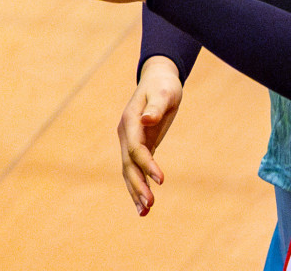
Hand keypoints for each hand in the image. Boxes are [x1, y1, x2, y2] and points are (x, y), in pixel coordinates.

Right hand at [119, 56, 182, 215]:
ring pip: (130, 171)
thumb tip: (148, 119)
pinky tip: (144, 204)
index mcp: (130, 122)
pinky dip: (139, 185)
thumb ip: (156, 106)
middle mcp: (126, 134)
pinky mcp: (139, 146)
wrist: (158, 78)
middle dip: (138, 185)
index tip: (161, 179)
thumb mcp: (164, 92)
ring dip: (136, 191)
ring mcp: (130, 141)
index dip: (147, 165)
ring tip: (144, 212)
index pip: (136, 149)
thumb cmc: (163, 84)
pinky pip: (137, 169)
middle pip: (129, 165)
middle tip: (150, 205)